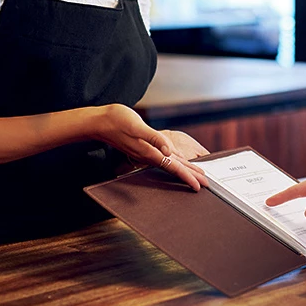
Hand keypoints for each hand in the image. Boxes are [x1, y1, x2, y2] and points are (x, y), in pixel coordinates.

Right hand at [92, 104, 207, 190]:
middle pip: (174, 167)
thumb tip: (168, 150)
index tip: (199, 185)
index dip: (188, 176)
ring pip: (170, 163)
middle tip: (206, 184)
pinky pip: (163, 158)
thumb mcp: (137, 126)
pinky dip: (174, 162)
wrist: (100, 121)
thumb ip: (154, 138)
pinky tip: (177, 162)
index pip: (173, 166)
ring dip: (184, 170)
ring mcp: (146, 152)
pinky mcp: (143, 147)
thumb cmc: (117, 120)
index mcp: (150, 151)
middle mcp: (149, 154)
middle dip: (190, 176)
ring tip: (196, 175)